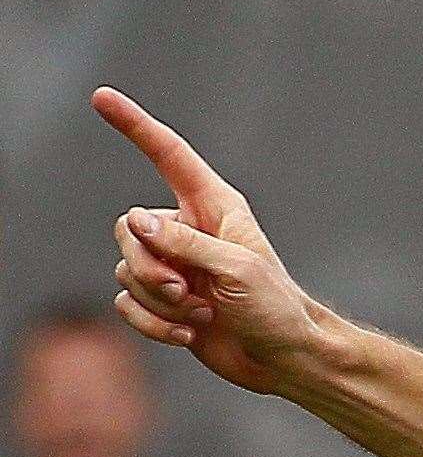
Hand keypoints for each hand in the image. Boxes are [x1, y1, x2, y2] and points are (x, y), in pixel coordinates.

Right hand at [92, 87, 333, 395]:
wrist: (285, 358)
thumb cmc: (276, 308)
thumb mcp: (237, 269)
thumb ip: (185, 243)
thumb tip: (135, 221)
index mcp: (215, 208)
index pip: (169, 156)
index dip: (136, 126)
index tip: (103, 97)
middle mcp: (188, 232)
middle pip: (128, 228)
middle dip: (149, 266)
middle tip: (186, 290)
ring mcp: (174, 267)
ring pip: (126, 270)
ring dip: (159, 301)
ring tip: (202, 313)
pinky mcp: (164, 302)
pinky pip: (127, 304)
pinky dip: (153, 324)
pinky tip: (190, 334)